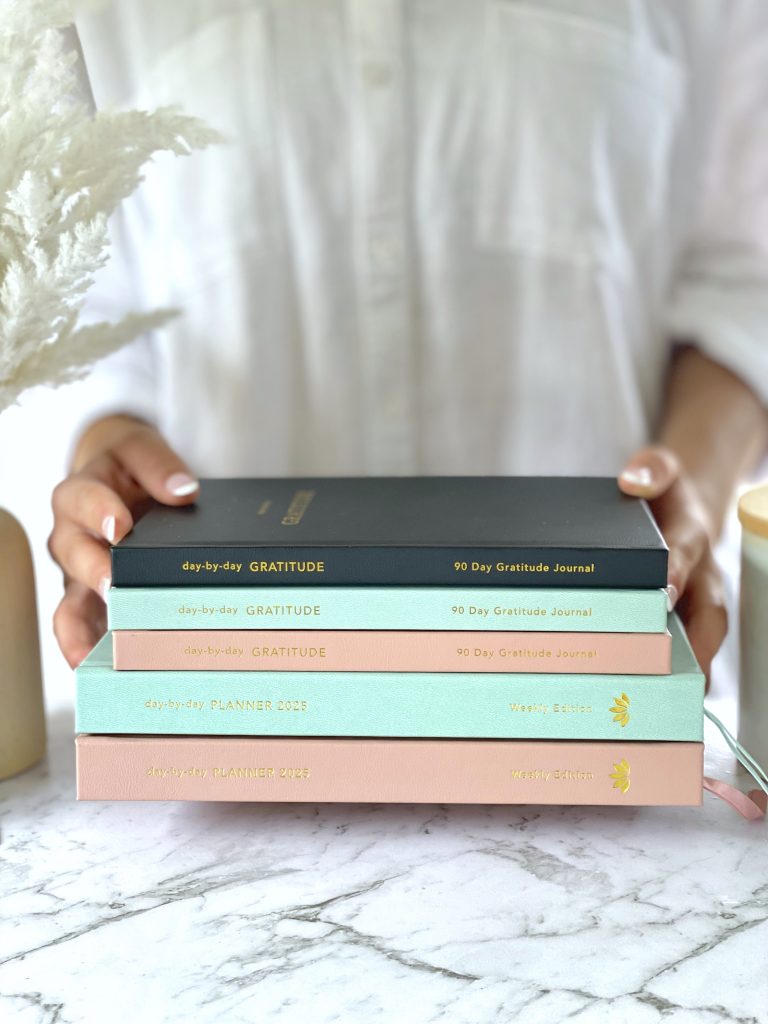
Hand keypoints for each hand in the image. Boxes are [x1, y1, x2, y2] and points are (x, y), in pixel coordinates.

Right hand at [48, 415, 198, 667]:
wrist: (117, 479)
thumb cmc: (128, 468)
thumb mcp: (140, 449)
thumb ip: (158, 465)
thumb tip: (183, 491)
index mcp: (81, 493)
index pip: (81, 499)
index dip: (99, 511)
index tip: (119, 524)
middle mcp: (72, 537)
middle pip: (73, 554)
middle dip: (94, 570)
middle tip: (115, 585)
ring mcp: (79, 575)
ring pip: (68, 601)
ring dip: (81, 627)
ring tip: (95, 651)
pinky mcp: (90, 601)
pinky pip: (80, 628)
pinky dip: (84, 649)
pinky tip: (99, 670)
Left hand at [618, 445, 726, 682]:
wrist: (685, 507)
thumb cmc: (666, 494)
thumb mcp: (661, 470)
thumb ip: (652, 470)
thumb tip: (632, 480)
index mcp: (693, 537)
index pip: (685, 555)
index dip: (676, 572)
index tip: (664, 591)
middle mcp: (703, 577)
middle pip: (708, 617)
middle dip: (693, 647)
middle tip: (668, 676)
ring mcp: (698, 604)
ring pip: (701, 643)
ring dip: (684, 673)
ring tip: (660, 707)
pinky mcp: (688, 622)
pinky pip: (686, 653)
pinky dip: (673, 679)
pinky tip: (646, 705)